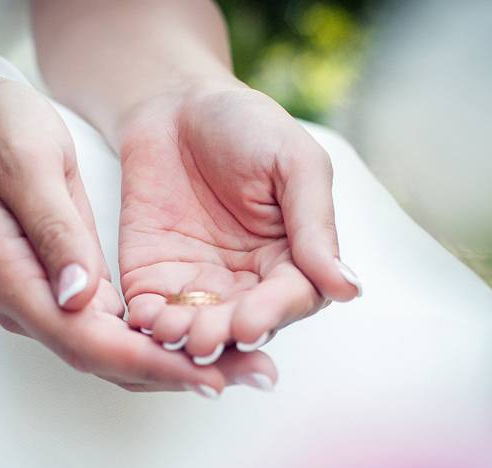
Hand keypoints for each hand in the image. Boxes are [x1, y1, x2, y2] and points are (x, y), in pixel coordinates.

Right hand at [0, 70, 269, 391]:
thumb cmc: (0, 130)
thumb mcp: (30, 162)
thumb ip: (54, 229)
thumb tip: (80, 296)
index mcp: (10, 275)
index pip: (85, 339)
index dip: (150, 361)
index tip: (209, 372)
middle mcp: (25, 303)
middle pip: (106, 360)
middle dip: (179, 373)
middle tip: (254, 376)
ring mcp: (45, 302)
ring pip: (116, 353)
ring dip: (179, 364)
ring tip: (246, 367)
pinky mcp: (68, 292)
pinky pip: (118, 329)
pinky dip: (163, 340)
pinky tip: (210, 338)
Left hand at [118, 85, 361, 366]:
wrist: (175, 104)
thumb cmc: (247, 125)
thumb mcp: (294, 163)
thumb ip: (315, 224)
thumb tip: (349, 288)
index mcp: (291, 260)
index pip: (290, 300)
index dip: (270, 315)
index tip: (250, 324)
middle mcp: (247, 284)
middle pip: (240, 325)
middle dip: (222, 335)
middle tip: (204, 339)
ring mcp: (198, 286)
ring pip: (196, 327)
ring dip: (184, 337)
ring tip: (171, 332)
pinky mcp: (153, 280)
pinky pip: (152, 312)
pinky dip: (147, 322)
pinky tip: (142, 319)